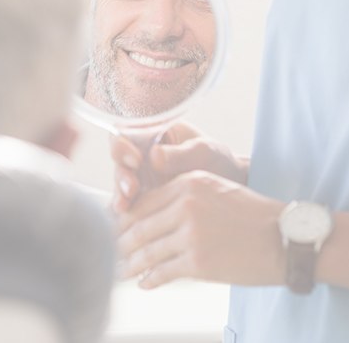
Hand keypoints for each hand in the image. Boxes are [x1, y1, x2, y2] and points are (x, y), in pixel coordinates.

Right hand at [111, 122, 248, 212]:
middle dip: (122, 174)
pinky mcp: (142, 197)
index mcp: (153, 132)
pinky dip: (125, 209)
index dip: (124, 145)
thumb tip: (154, 156)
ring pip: (120, 181)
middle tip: (132, 188)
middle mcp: (141, 152)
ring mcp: (140, 175)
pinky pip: (128, 201)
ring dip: (120, 193)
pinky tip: (126, 216)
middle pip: (118, 159)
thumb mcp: (204, 152)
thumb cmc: (217, 161)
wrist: (230, 187)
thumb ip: (180, 153)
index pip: (127, 132)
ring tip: (126, 205)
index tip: (136, 159)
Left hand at [117, 170, 284, 287]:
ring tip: (118, 271)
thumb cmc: (251, 214)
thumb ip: (182, 197)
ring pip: (147, 250)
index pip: (144, 202)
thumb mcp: (214, 189)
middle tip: (106, 251)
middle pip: (139, 226)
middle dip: (119, 242)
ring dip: (129, 264)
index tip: (112, 228)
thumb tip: (150, 215)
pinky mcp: (199, 262)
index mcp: (187, 183)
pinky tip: (143, 283)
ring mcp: (191, 234)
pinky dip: (149, 279)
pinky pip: (163, 271)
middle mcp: (185, 205)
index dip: (123, 218)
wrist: (286, 238)